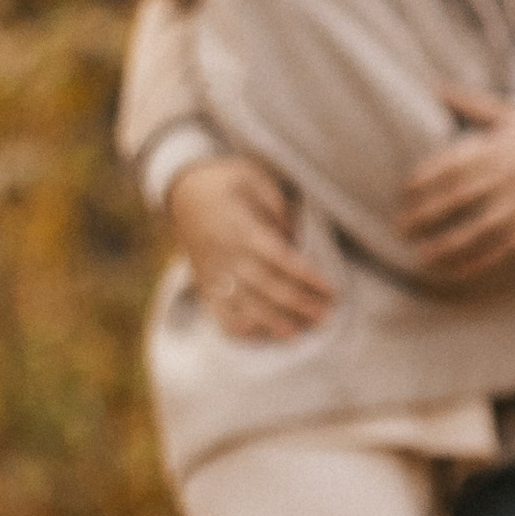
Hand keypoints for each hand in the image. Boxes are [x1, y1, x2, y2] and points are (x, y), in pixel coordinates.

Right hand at [171, 155, 333, 340]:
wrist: (182, 189)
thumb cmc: (228, 181)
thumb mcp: (255, 177)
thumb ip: (278, 206)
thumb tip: (294, 238)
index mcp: (242, 229)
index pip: (280, 259)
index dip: (307, 277)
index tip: (331, 289)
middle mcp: (227, 254)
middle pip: (267, 286)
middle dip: (298, 304)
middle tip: (325, 316)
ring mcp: (215, 271)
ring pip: (244, 303)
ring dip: (272, 322)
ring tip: (297, 335)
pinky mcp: (206, 281)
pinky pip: (218, 310)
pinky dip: (235, 327)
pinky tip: (256, 338)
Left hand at [401, 92, 514, 282]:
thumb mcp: (511, 113)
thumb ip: (471, 103)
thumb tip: (435, 86)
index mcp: (495, 149)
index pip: (448, 167)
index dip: (422, 182)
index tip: (404, 194)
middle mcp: (505, 179)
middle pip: (455, 201)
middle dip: (424, 217)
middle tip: (400, 230)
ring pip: (475, 232)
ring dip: (445, 247)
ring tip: (421, 257)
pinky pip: (501, 251)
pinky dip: (476, 263)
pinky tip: (457, 271)